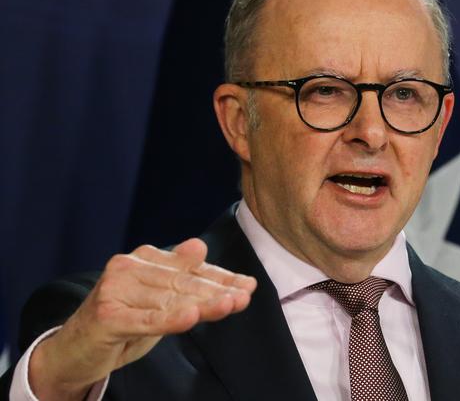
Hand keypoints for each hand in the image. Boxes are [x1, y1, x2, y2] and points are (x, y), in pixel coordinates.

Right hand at [28, 238, 256, 400]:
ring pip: (170, 300)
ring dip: (204, 305)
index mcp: (142, 258)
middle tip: (244, 296)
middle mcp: (128, 267)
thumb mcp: (156, 299)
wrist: (74, 350)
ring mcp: (115, 289)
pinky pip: (147, 319)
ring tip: (231, 304)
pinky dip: (171, 319)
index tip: (247, 285)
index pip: (189, 268)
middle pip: (183, 282)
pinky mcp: (107, 315)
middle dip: (218, 291)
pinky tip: (192, 317)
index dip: (220, 277)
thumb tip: (200, 246)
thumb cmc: (122, 320)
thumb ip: (179, 277)